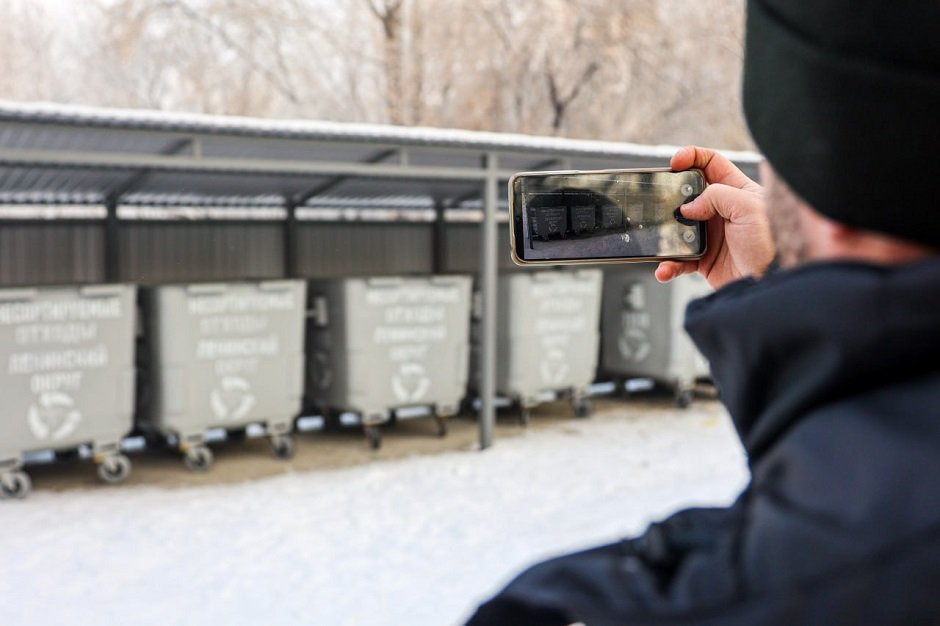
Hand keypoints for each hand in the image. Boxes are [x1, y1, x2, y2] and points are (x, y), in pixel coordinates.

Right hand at [655, 146, 774, 289]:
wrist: (773, 281)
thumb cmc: (771, 243)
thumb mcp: (748, 207)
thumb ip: (716, 196)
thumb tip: (688, 207)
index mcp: (736, 191)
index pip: (711, 163)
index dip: (692, 157)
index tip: (675, 162)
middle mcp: (722, 211)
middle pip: (687, 194)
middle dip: (671, 196)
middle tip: (662, 202)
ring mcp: (711, 235)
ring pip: (678, 228)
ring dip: (665, 235)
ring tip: (660, 240)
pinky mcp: (704, 259)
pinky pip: (679, 259)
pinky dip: (668, 264)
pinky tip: (665, 268)